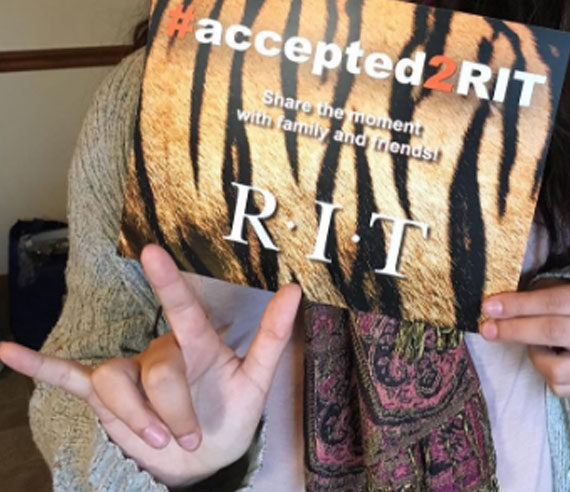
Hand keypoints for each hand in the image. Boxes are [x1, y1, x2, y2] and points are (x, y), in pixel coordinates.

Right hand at [0, 244, 301, 486]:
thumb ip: (274, 335)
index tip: (150, 250)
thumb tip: (296, 289)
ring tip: (158, 442)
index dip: (168, 281)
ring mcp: (128, 371)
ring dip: (136, 419)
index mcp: (197, 343)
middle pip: (154, 371)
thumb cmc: (232, 412)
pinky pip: (66, 376)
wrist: (205, 455)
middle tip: (190, 439)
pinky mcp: (104, 394)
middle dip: (173, 412)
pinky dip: (37, 366)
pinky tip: (4, 351)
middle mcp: (159, 350)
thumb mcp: (257, 379)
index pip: (182, 309)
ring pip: (115, 384)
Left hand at [480, 280, 569, 397]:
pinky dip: (546, 373)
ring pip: (556, 369)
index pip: (554, 301)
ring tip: (537, 346)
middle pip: (553, 332)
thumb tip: (496, 307)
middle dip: (514, 330)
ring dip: (534, 356)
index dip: (519, 304)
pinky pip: (559, 387)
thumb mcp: (566, 291)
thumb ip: (536, 296)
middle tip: (487, 329)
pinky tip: (552, 359)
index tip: (489, 307)